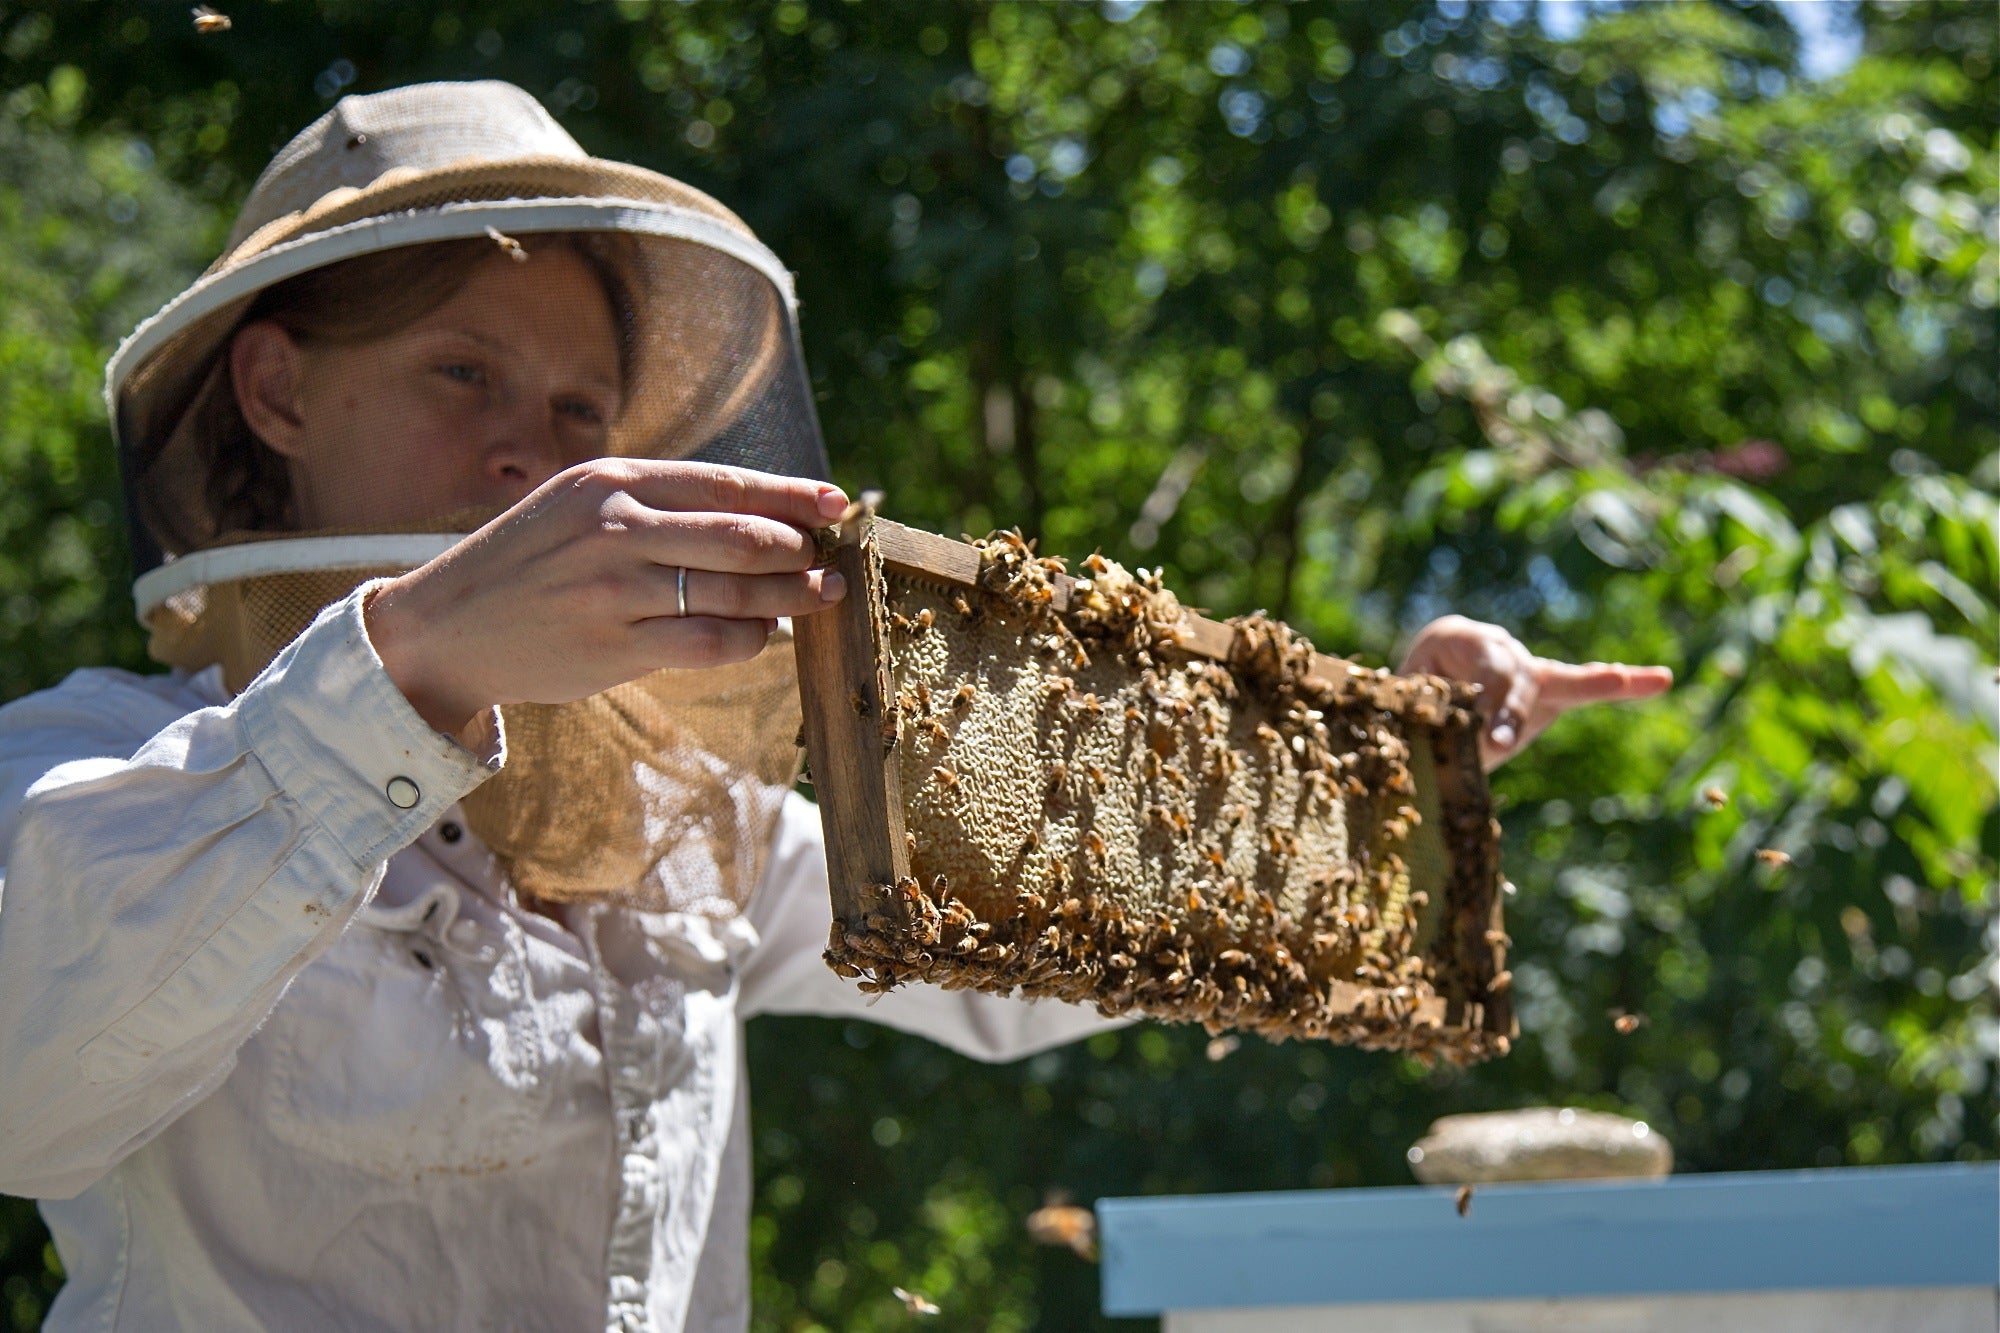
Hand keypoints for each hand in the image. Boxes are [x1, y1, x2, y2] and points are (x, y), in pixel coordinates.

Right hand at [366, 460, 848, 735]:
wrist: (446, 628)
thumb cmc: (529, 564)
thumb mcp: (579, 507)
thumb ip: (656, 505)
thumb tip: (759, 513)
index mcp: (612, 482)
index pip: (727, 484)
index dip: (792, 496)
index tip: (837, 506)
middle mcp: (615, 528)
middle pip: (744, 536)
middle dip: (801, 551)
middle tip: (829, 564)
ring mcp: (614, 590)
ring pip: (735, 591)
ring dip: (791, 597)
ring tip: (818, 597)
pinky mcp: (613, 647)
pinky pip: (709, 643)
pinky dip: (749, 638)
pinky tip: (761, 634)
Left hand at [1398, 615, 1671, 770]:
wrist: (1417, 698)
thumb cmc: (1404, 703)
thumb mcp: (1403, 706)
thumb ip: (1421, 718)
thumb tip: (1430, 740)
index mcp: (1454, 637)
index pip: (1477, 668)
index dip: (1485, 700)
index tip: (1487, 738)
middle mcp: (1495, 645)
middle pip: (1515, 673)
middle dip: (1511, 709)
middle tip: (1497, 743)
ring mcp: (1523, 666)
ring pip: (1557, 678)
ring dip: (1592, 683)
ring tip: (1626, 679)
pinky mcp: (1545, 690)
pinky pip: (1581, 687)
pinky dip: (1618, 685)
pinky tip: (1659, 680)